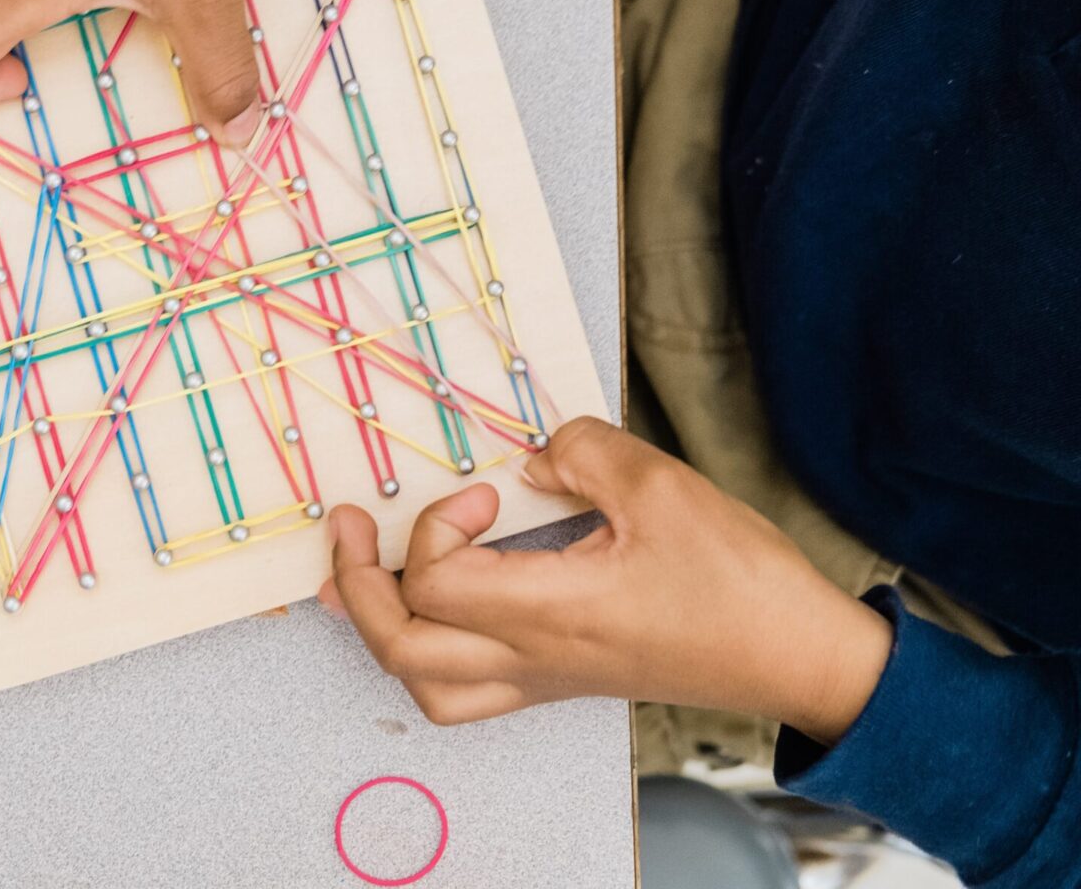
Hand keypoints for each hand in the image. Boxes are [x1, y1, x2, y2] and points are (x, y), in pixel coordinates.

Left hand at [318, 417, 892, 743]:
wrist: (797, 656)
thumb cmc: (739, 583)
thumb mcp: (662, 486)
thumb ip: (583, 451)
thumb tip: (535, 453)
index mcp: (549, 613)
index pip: (435, 584)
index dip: (434, 527)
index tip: (481, 491)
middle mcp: (534, 658)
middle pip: (402, 651)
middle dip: (356, 587)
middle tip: (346, 528)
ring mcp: (545, 678)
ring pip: (426, 688)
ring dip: (382, 631)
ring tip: (363, 577)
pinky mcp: (562, 680)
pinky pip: (466, 690)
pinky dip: (427, 652)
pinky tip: (431, 607)